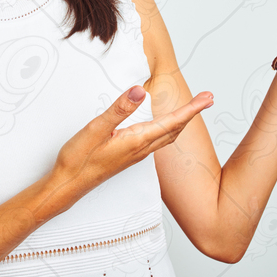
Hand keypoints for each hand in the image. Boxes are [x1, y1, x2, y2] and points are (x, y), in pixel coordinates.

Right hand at [51, 86, 213, 200]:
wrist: (68, 185)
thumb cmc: (79, 160)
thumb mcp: (96, 129)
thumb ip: (119, 109)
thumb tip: (140, 90)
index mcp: (137, 140)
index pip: (172, 122)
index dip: (192, 108)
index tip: (208, 97)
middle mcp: (141, 149)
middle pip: (175, 129)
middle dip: (193, 113)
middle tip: (208, 98)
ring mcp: (136, 155)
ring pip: (167, 136)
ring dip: (182, 122)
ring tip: (192, 109)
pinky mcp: (128, 156)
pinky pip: (157, 141)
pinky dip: (168, 129)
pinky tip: (165, 125)